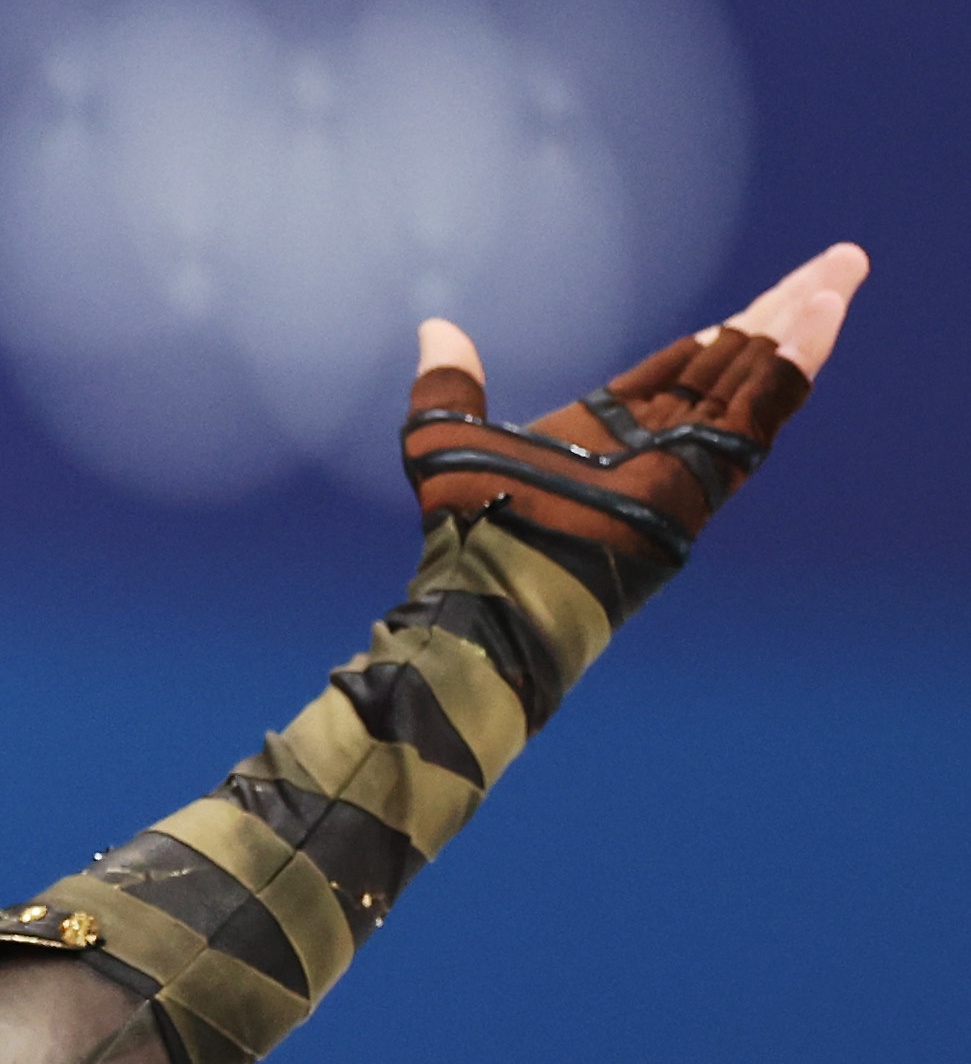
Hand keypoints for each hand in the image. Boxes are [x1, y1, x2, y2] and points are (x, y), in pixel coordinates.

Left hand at [401, 243, 868, 565]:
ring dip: (803, 321)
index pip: (684, 366)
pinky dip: (794, 362)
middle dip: (785, 309)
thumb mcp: (446, 439)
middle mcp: (658, 444)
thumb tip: (436, 330)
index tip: (764, 297)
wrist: (488, 585)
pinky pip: (760, 410)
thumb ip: (448, 384)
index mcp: (611, 431)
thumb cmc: (467, 530)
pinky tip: (824, 312)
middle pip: (734, 361)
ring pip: (758, 377)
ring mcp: (685, 460)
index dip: (723, 330)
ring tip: (842, 270)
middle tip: (837, 263)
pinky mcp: (704, 474)